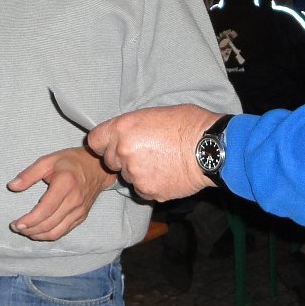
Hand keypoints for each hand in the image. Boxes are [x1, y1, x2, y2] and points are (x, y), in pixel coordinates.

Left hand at [8, 147, 116, 240]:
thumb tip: (12, 186)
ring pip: (56, 232)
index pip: (46, 209)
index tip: (16, 223)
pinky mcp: (81, 217)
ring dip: (38, 235)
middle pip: (49, 223)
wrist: (98, 168)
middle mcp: (74, 200)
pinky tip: (38, 232)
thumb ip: (29, 174)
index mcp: (65, 184)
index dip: (30, 220)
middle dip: (30, 229)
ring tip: (25, 231)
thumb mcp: (48, 160)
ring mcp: (79, 211)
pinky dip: (49, 235)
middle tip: (16, 227)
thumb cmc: (71, 161)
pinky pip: (64, 231)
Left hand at [86, 104, 220, 201]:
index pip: (94, 141)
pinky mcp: (147, 191)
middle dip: (122, 158)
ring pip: (127, 176)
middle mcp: (123, 151)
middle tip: (144, 153)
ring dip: (138, 172)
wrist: (209, 149)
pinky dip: (151, 184)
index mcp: (122, 128)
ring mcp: (134, 173)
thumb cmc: (188, 125)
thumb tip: (123, 135)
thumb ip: (131, 127)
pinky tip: (166, 174)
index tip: (112, 144)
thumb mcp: (153, 114)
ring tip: (160, 163)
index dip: (103, 143)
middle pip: (109, 160)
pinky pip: (141, 189)